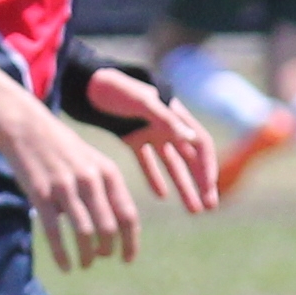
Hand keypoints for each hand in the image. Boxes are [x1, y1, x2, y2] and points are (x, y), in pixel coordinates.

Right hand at [4, 100, 147, 269]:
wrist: (28, 129)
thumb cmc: (65, 151)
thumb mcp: (94, 163)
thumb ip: (107, 192)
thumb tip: (117, 233)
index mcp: (108, 172)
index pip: (127, 215)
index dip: (130, 242)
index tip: (127, 260)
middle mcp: (90, 180)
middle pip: (108, 228)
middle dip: (107, 250)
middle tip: (100, 258)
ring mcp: (65, 187)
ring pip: (84, 232)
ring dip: (87, 256)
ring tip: (84, 265)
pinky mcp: (41, 194)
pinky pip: (55, 232)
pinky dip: (62, 255)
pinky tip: (65, 267)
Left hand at [84, 63, 220, 215]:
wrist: (85, 84)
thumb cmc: (115, 88)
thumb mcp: (141, 101)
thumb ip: (165, 119)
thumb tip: (192, 140)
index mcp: (174, 114)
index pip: (200, 144)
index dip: (207, 166)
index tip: (210, 189)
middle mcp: (167, 125)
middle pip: (190, 158)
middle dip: (200, 182)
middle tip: (208, 208)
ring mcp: (150, 132)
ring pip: (172, 164)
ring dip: (183, 186)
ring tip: (193, 210)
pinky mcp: (132, 137)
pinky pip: (148, 162)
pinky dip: (155, 178)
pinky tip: (161, 195)